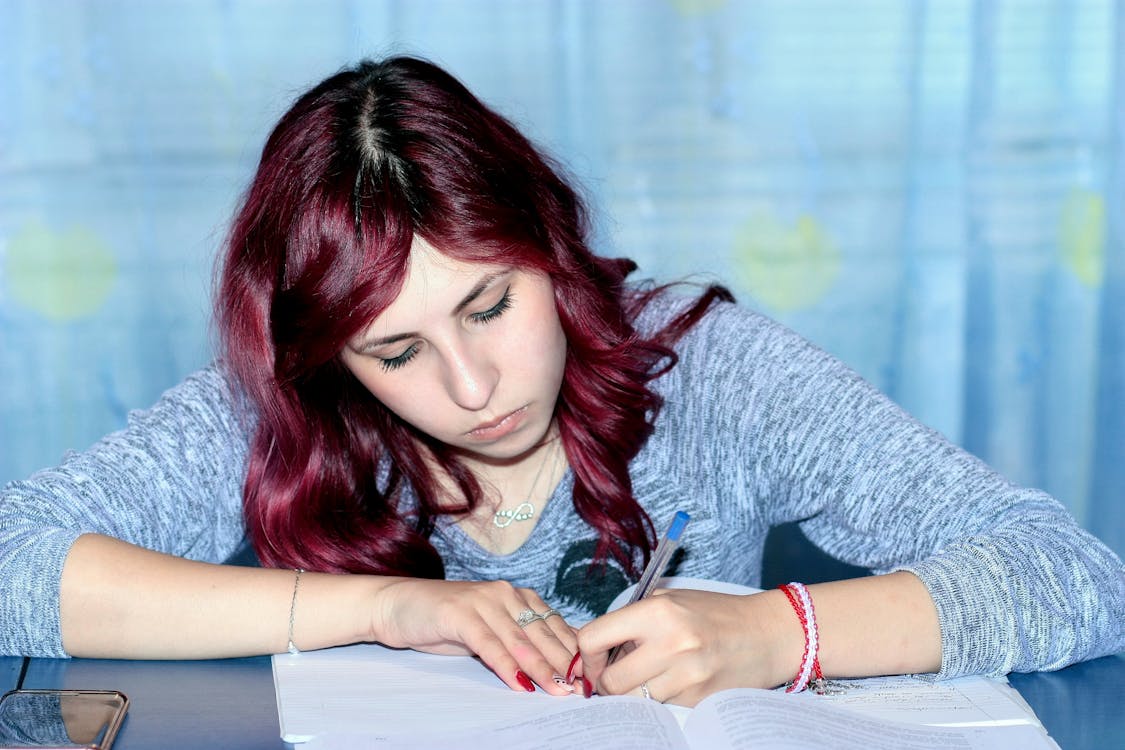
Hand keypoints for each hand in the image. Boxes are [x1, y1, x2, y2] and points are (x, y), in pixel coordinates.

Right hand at [370, 578, 578, 694]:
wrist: (398, 605)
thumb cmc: (445, 622)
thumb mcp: (488, 630)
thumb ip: (518, 641)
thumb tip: (555, 666)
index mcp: (517, 595)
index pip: (554, 625)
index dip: (573, 652)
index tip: (590, 677)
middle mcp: (505, 593)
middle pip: (542, 633)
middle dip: (565, 664)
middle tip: (582, 690)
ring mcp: (483, 600)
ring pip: (520, 640)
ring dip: (542, 668)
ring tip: (559, 690)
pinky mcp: (460, 613)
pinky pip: (490, 644)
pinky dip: (507, 666)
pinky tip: (520, 685)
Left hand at [576, 588, 800, 705]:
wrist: (767, 633)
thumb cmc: (714, 614)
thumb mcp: (670, 601)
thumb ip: (632, 621)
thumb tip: (593, 649)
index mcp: (657, 612)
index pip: (594, 638)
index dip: (587, 655)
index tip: (593, 660)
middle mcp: (670, 644)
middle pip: (610, 681)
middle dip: (605, 683)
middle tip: (612, 677)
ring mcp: (686, 676)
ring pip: (635, 700)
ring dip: (634, 692)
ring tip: (648, 675)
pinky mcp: (699, 699)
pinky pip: (662, 706)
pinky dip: (661, 698)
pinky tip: (675, 681)